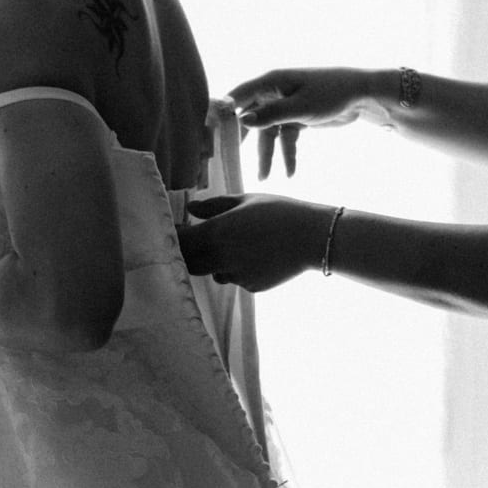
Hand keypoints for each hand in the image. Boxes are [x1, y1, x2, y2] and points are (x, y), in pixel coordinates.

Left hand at [179, 194, 331, 292]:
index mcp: (216, 232)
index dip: (175, 236)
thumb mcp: (245, 200)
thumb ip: (214, 206)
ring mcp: (237, 275)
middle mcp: (221, 257)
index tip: (179, 229)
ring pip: (214, 273)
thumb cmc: (279, 211)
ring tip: (239, 245)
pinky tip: (257, 255)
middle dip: (190, 255)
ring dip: (216, 263)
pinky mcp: (251, 287)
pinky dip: (239, 270)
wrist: (312, 237)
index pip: (180, 241)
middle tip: (199, 242)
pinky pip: (236, 279)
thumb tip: (191, 208)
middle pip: (190, 263)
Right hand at [225, 68, 389, 180]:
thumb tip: (242, 120)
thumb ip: (271, 114)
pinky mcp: (296, 118)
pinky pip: (285, 139)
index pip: (238, 96)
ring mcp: (284, 106)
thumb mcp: (301, 106)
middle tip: (227, 161)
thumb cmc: (332, 92)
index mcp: (270, 82)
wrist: (363, 96)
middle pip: (249, 118)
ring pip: (268, 134)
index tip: (208, 133)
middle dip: (240, 141)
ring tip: (265, 178)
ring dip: (268, 155)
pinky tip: (290, 173)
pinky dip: (287, 155)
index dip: (222, 113)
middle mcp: (273, 93)